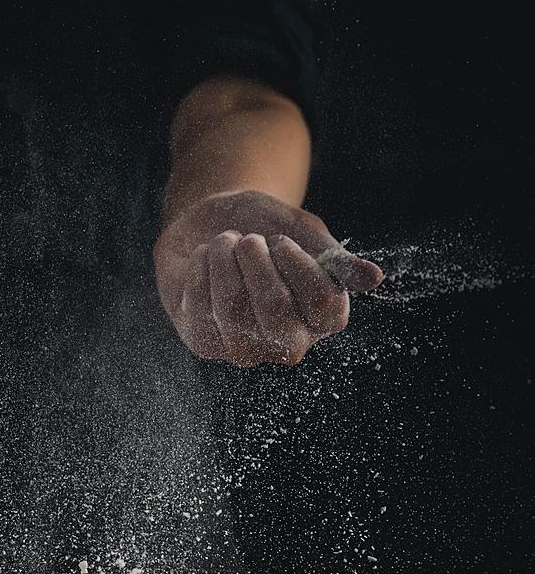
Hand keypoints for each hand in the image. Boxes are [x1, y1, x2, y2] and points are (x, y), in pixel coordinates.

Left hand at [153, 189, 383, 366]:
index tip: (280, 240)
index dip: (298, 262)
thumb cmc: (263, 228)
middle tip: (250, 240)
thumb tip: (374, 279)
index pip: (324, 301)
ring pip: (232, 303)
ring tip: (225, 243)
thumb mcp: (302, 231)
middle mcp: (287, 343)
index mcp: (322, 318)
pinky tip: (205, 259)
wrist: (209, 223)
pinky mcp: (204, 343)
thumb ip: (334, 257)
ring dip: (225, 257)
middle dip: (257, 258)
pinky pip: (199, 302)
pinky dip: (201, 266)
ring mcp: (244, 349)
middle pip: (275, 305)